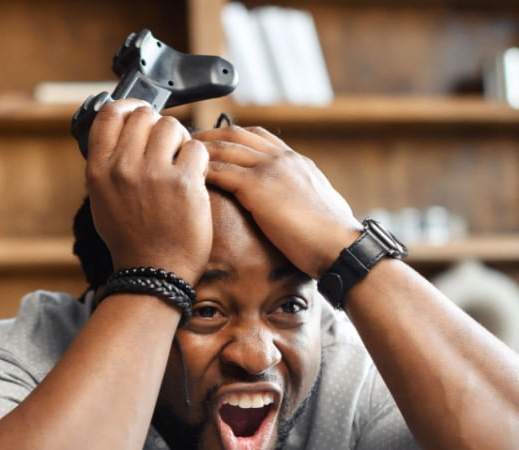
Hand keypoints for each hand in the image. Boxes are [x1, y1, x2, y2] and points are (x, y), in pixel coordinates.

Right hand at [85, 100, 211, 282]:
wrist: (155, 272)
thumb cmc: (131, 239)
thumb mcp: (103, 199)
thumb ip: (108, 164)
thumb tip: (122, 130)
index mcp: (99, 170)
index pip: (110, 114)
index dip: (128, 108)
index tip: (139, 114)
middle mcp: (123, 168)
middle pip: (144, 116)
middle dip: (159, 127)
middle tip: (166, 149)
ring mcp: (154, 175)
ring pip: (172, 126)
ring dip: (180, 141)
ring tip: (180, 164)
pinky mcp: (184, 184)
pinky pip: (196, 148)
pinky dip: (199, 160)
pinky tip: (194, 179)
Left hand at [200, 125, 361, 277]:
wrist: (341, 246)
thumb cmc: (333, 238)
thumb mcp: (318, 207)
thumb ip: (302, 197)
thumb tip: (297, 207)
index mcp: (296, 162)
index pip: (258, 136)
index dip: (232, 135)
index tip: (215, 140)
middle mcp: (282, 159)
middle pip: (236, 133)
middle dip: (209, 135)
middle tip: (187, 142)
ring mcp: (270, 169)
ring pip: (224, 147)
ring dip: (198, 149)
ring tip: (178, 155)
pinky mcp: (258, 187)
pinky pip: (221, 171)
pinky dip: (202, 170)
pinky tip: (188, 177)